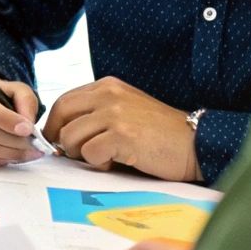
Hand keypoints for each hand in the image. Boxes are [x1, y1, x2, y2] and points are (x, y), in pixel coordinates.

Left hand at [43, 76, 199, 181]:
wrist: (195, 143)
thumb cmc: (159, 134)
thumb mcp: (125, 111)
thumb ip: (96, 115)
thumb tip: (61, 135)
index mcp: (107, 86)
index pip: (64, 101)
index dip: (55, 124)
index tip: (60, 141)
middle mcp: (108, 94)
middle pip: (60, 115)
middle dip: (60, 138)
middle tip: (73, 154)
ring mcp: (114, 113)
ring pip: (70, 136)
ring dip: (81, 154)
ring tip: (105, 157)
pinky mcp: (122, 135)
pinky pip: (89, 153)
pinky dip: (98, 164)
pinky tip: (116, 163)